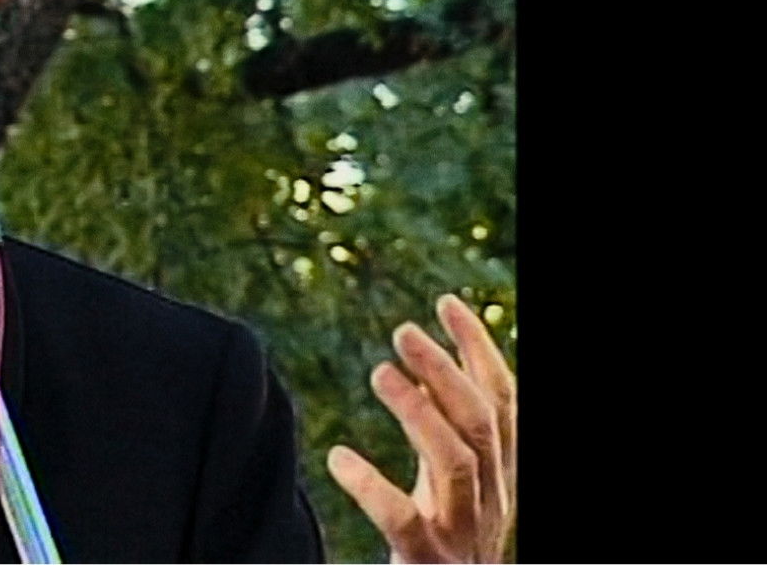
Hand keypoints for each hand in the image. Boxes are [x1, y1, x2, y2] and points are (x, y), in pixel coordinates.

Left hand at [327, 294, 515, 562]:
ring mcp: (462, 532)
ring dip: (420, 413)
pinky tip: (338, 458)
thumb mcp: (449, 480)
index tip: (447, 302)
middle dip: (447, 372)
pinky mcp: (428, 561)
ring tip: (378, 373)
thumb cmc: (444, 540)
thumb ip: (443, 429)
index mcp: (499, 474)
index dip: (480, 349)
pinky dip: (372, 486)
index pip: (503, 401)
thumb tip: (425, 369)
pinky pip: (404, 521)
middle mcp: (491, 499)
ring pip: (456, 464)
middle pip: (482, 426)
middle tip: (402, 330)